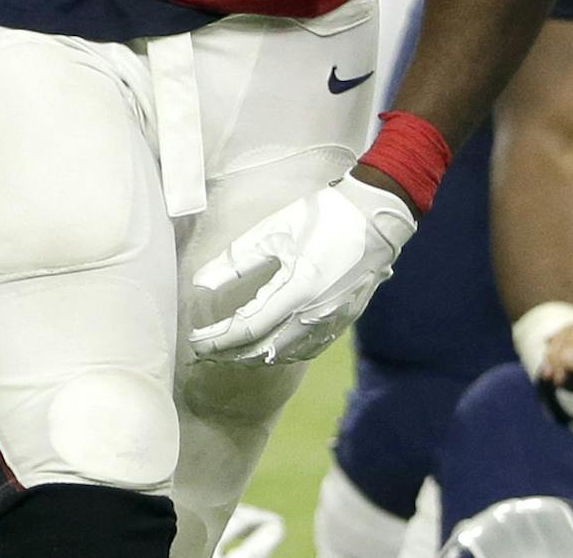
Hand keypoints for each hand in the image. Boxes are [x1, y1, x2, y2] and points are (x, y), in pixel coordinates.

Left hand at [189, 173, 416, 363]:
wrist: (377, 217)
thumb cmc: (323, 217)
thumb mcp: (274, 231)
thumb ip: (236, 261)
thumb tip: (200, 284)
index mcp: (297, 292)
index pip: (247, 329)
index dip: (218, 340)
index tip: (195, 341)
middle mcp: (315, 315)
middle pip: (264, 350)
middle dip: (230, 354)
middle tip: (204, 353)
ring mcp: (333, 321)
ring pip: (286, 354)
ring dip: (255, 356)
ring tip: (230, 352)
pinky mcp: (344, 319)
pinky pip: (307, 349)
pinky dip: (283, 353)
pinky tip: (271, 347)